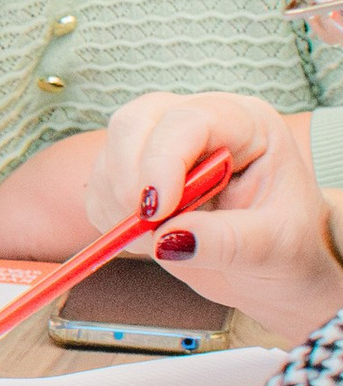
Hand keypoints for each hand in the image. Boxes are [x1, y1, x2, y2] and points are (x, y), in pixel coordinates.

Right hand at [88, 92, 342, 346]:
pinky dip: (109, 218)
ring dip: (119, 205)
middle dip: (130, 178)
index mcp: (244, 124)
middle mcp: (195, 124)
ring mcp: (158, 145)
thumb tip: (168, 240)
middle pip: (134, 123)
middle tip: (147, 227)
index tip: (157, 211)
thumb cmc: (289, 246)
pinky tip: (148, 239)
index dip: (163, 160)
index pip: (189, 121)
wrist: (274, 264)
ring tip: (161, 241)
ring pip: (108, 155)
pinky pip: (97, 188)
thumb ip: (229, 242)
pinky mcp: (130, 174)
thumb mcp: (278, 247)